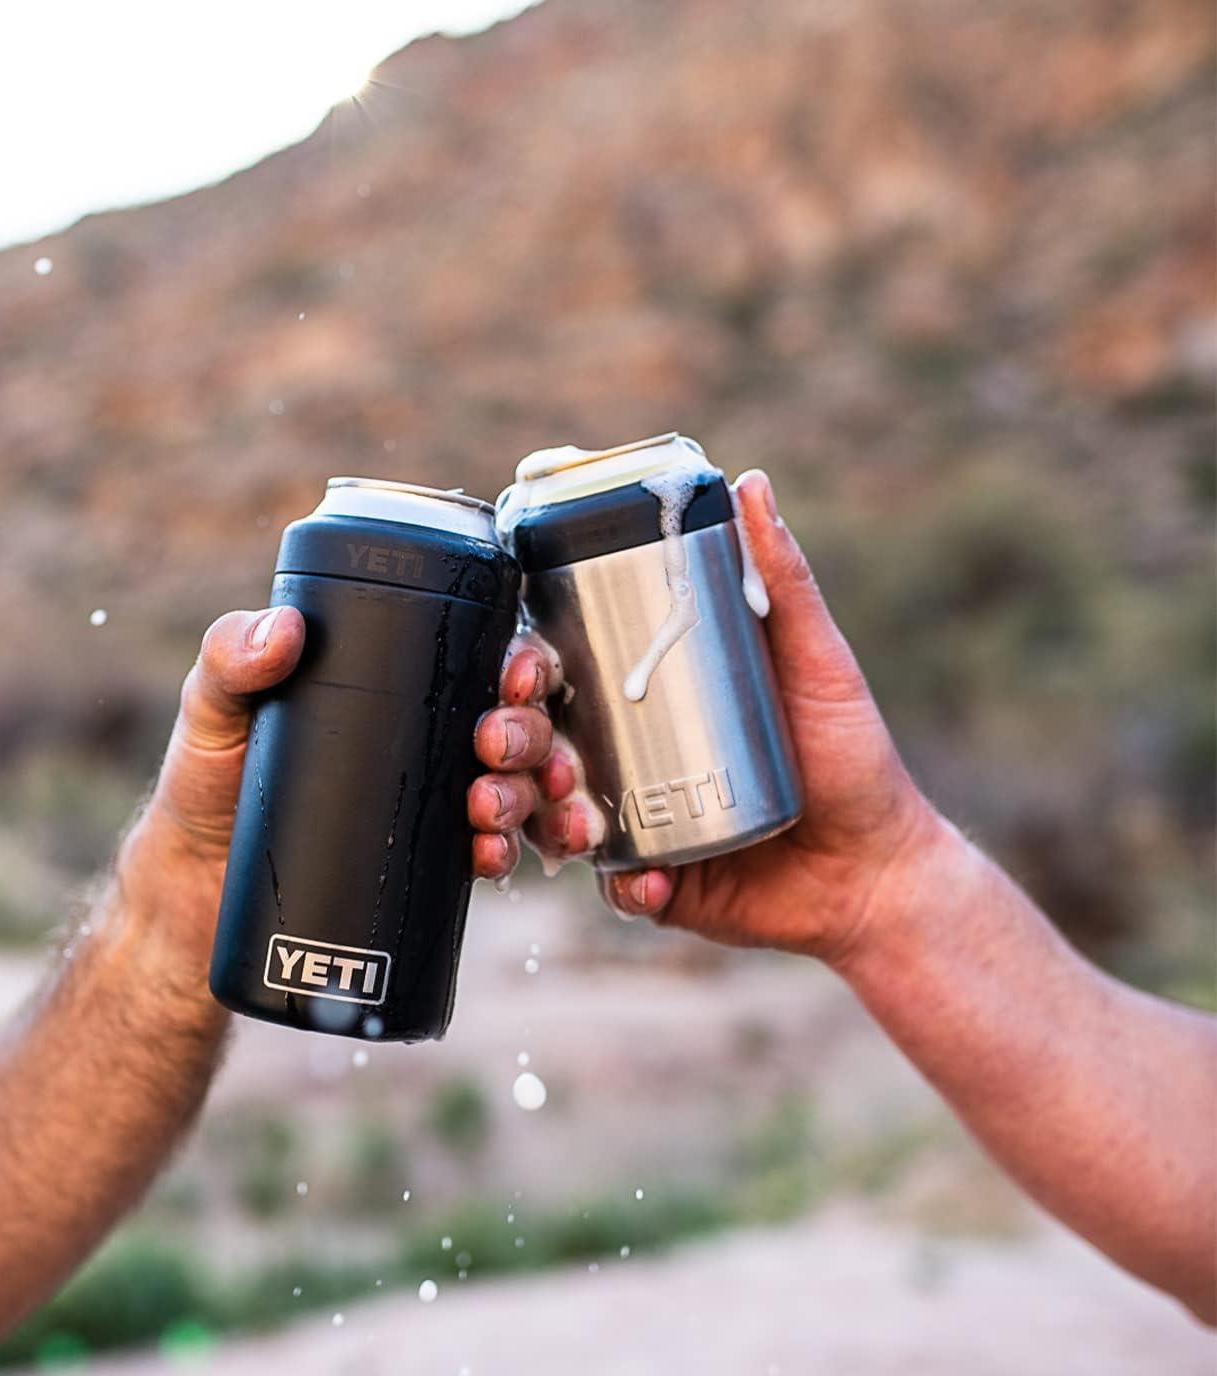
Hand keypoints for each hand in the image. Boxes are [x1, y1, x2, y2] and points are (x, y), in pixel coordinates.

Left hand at [123, 604, 554, 972]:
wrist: (199, 891)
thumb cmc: (206, 786)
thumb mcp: (214, 712)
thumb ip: (229, 661)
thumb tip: (280, 631)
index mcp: (397, 684)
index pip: (481, 658)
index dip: (520, 661)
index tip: (515, 675)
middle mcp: (432, 739)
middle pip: (517, 722)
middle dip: (529, 733)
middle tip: (494, 748)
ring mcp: (437, 804)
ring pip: (519, 787)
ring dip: (528, 795)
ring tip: (488, 809)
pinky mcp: (431, 866)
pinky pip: (495, 853)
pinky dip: (512, 853)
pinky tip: (495, 858)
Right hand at [523, 470, 940, 965]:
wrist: (876, 868)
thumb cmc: (847, 756)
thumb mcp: (814, 660)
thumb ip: (781, 578)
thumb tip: (752, 483)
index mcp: (639, 698)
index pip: (554, 675)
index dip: (521, 669)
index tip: (528, 669)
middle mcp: (621, 758)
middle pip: (530, 745)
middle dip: (505, 744)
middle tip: (521, 748)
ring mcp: (632, 823)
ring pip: (544, 819)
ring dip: (530, 818)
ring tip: (568, 820)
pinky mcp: (652, 883)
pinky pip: (612, 886)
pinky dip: (620, 885)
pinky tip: (643, 880)